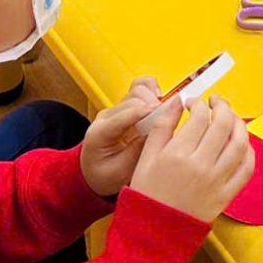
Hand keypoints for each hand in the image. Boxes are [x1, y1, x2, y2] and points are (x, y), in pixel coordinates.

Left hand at [79, 78, 164, 195]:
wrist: (94, 173)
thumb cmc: (104, 175)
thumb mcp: (120, 171)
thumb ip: (137, 153)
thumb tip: (157, 134)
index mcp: (99, 133)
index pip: (124, 115)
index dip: (146, 112)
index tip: (164, 113)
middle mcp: (107, 117)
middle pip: (133, 100)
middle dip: (153, 107)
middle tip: (168, 119)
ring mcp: (116, 110)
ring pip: (138, 91)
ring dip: (154, 99)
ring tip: (164, 113)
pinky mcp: (126, 107)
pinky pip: (140, 87)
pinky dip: (152, 89)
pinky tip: (159, 101)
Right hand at [128, 93, 254, 225]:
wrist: (154, 234)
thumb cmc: (147, 196)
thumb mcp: (146, 158)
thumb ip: (162, 126)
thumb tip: (176, 101)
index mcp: (178, 155)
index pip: (200, 117)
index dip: (198, 104)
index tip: (193, 103)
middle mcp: (201, 166)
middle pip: (223, 124)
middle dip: (222, 106)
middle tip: (216, 102)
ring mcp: (217, 181)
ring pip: (240, 143)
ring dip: (239, 124)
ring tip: (230, 118)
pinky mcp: (226, 195)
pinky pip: (247, 169)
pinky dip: (248, 152)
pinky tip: (241, 144)